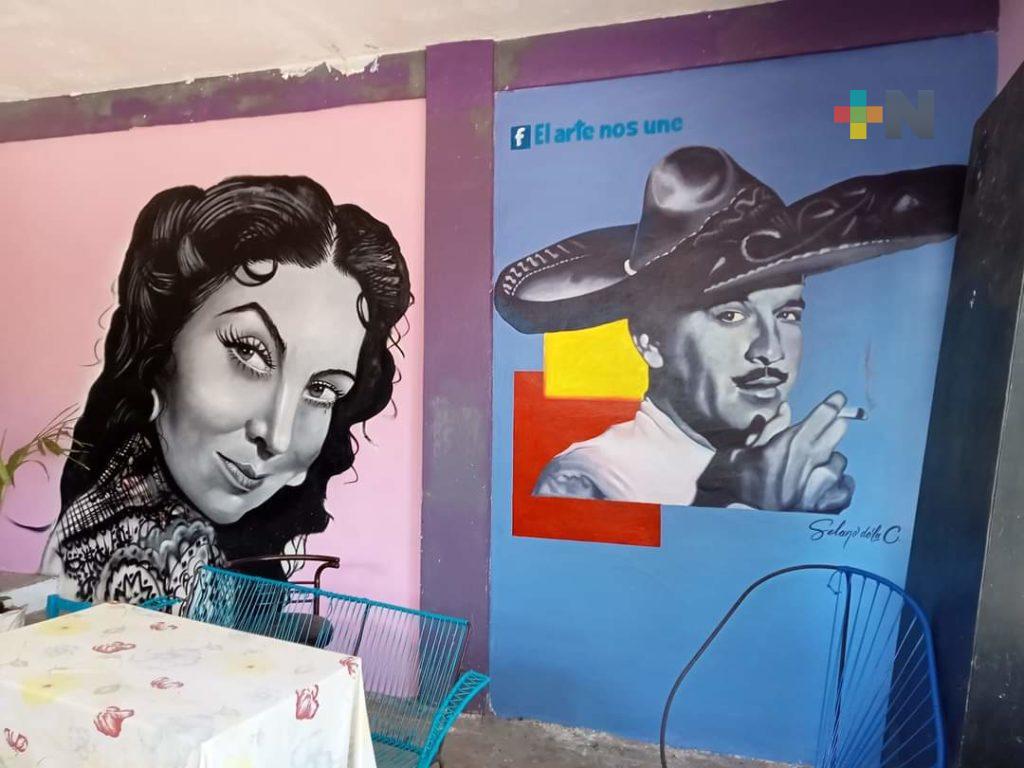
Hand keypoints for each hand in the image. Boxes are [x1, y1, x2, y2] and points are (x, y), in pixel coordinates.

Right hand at [696, 392, 854, 511]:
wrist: (749, 518)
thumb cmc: (745, 480)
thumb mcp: (750, 449)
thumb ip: (771, 427)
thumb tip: (786, 408)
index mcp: (794, 442)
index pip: (825, 414)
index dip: (835, 403)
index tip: (839, 398)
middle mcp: (813, 458)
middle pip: (839, 430)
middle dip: (833, 428)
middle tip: (823, 434)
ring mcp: (824, 481)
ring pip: (840, 460)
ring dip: (830, 462)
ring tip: (814, 471)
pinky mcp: (830, 502)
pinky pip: (847, 485)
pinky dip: (839, 485)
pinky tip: (827, 488)